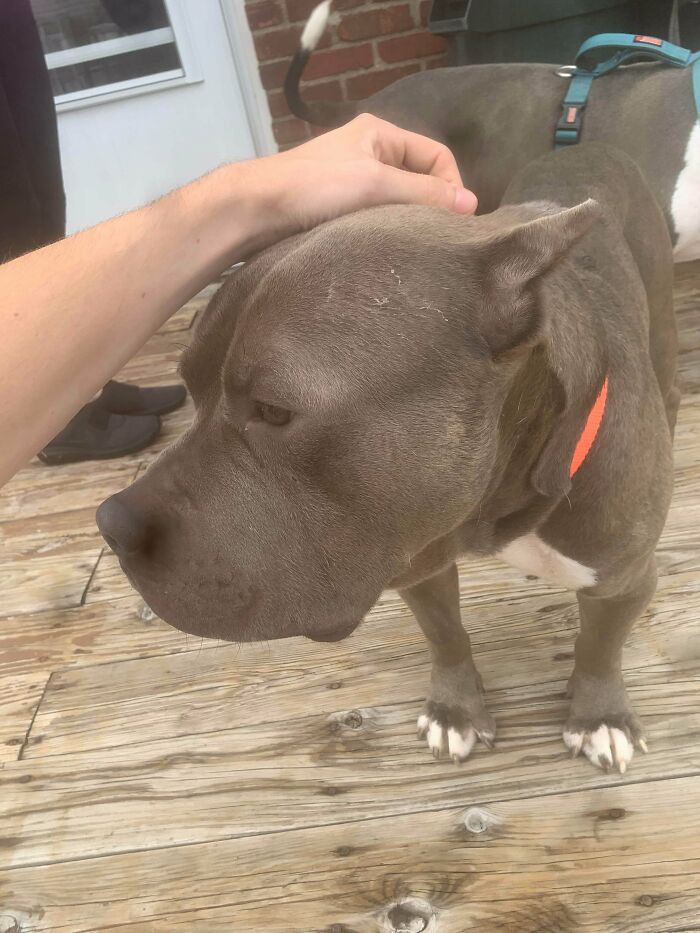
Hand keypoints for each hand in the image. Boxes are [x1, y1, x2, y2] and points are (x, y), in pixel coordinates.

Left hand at [245, 113, 476, 244]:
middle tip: (436, 239)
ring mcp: (353, 184)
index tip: (452, 221)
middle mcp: (369, 154)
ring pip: (397, 204)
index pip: (436, 156)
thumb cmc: (313, 188)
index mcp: (380, 134)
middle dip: (429, 208)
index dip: (450, 186)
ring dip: (406, 224)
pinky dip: (385, 233)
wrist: (254, 210)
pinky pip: (376, 220)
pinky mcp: (338, 211)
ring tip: (412, 248)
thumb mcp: (374, 183)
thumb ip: (422, 192)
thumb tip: (471, 205)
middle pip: (418, 181)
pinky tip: (387, 251)